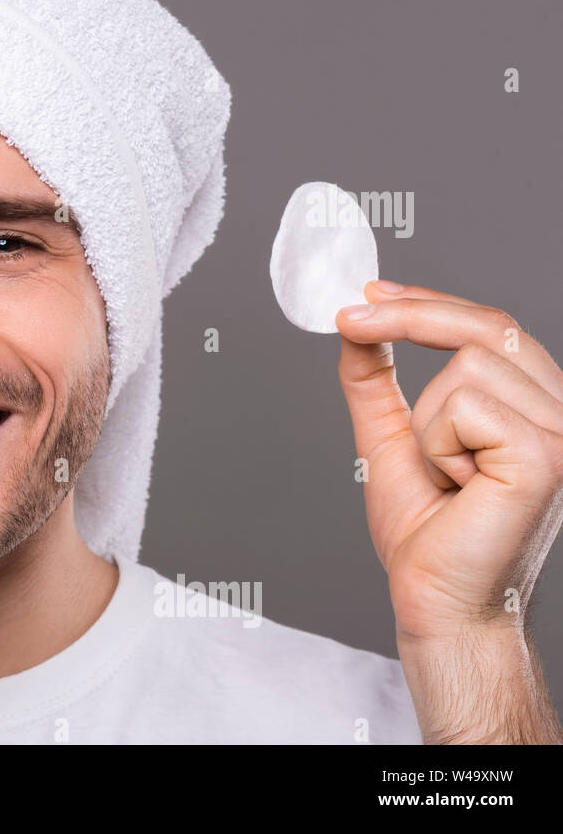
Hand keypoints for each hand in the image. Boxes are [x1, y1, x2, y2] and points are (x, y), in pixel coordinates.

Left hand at [335, 280, 562, 741]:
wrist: (437, 599)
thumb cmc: (426, 532)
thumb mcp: (390, 438)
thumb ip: (376, 382)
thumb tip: (356, 328)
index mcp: (532, 405)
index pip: (491, 327)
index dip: (429, 301)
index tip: (370, 292)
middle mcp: (559, 412)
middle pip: (486, 326)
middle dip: (409, 316)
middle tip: (350, 318)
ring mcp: (562, 432)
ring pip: (465, 367)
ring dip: (426, 423)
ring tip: (445, 475)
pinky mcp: (545, 455)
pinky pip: (465, 405)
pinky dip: (438, 444)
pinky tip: (459, 486)